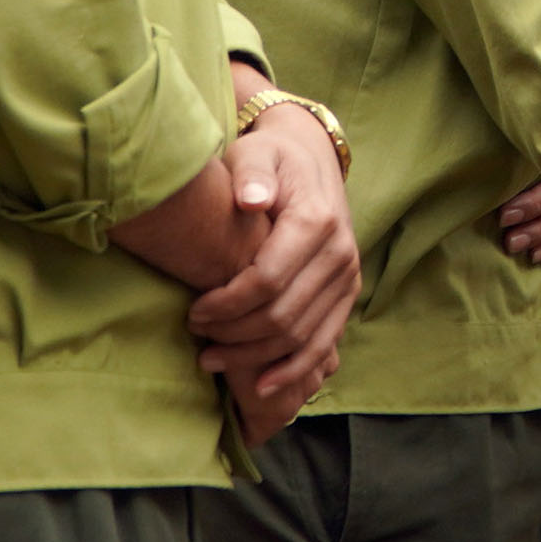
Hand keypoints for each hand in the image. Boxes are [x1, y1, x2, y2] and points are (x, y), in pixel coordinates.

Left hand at [195, 97, 362, 444]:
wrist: (311, 160)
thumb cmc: (271, 161)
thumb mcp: (257, 154)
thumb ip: (252, 175)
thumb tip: (251, 198)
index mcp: (316, 221)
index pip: (268, 280)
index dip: (226, 304)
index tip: (192, 312)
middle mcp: (340, 253)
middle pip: (283, 315)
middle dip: (234, 335)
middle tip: (196, 338)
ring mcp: (348, 278)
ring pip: (302, 336)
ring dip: (256, 357)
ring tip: (212, 360)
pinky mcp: (347, 295)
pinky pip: (325, 343)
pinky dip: (295, 369)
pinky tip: (263, 387)